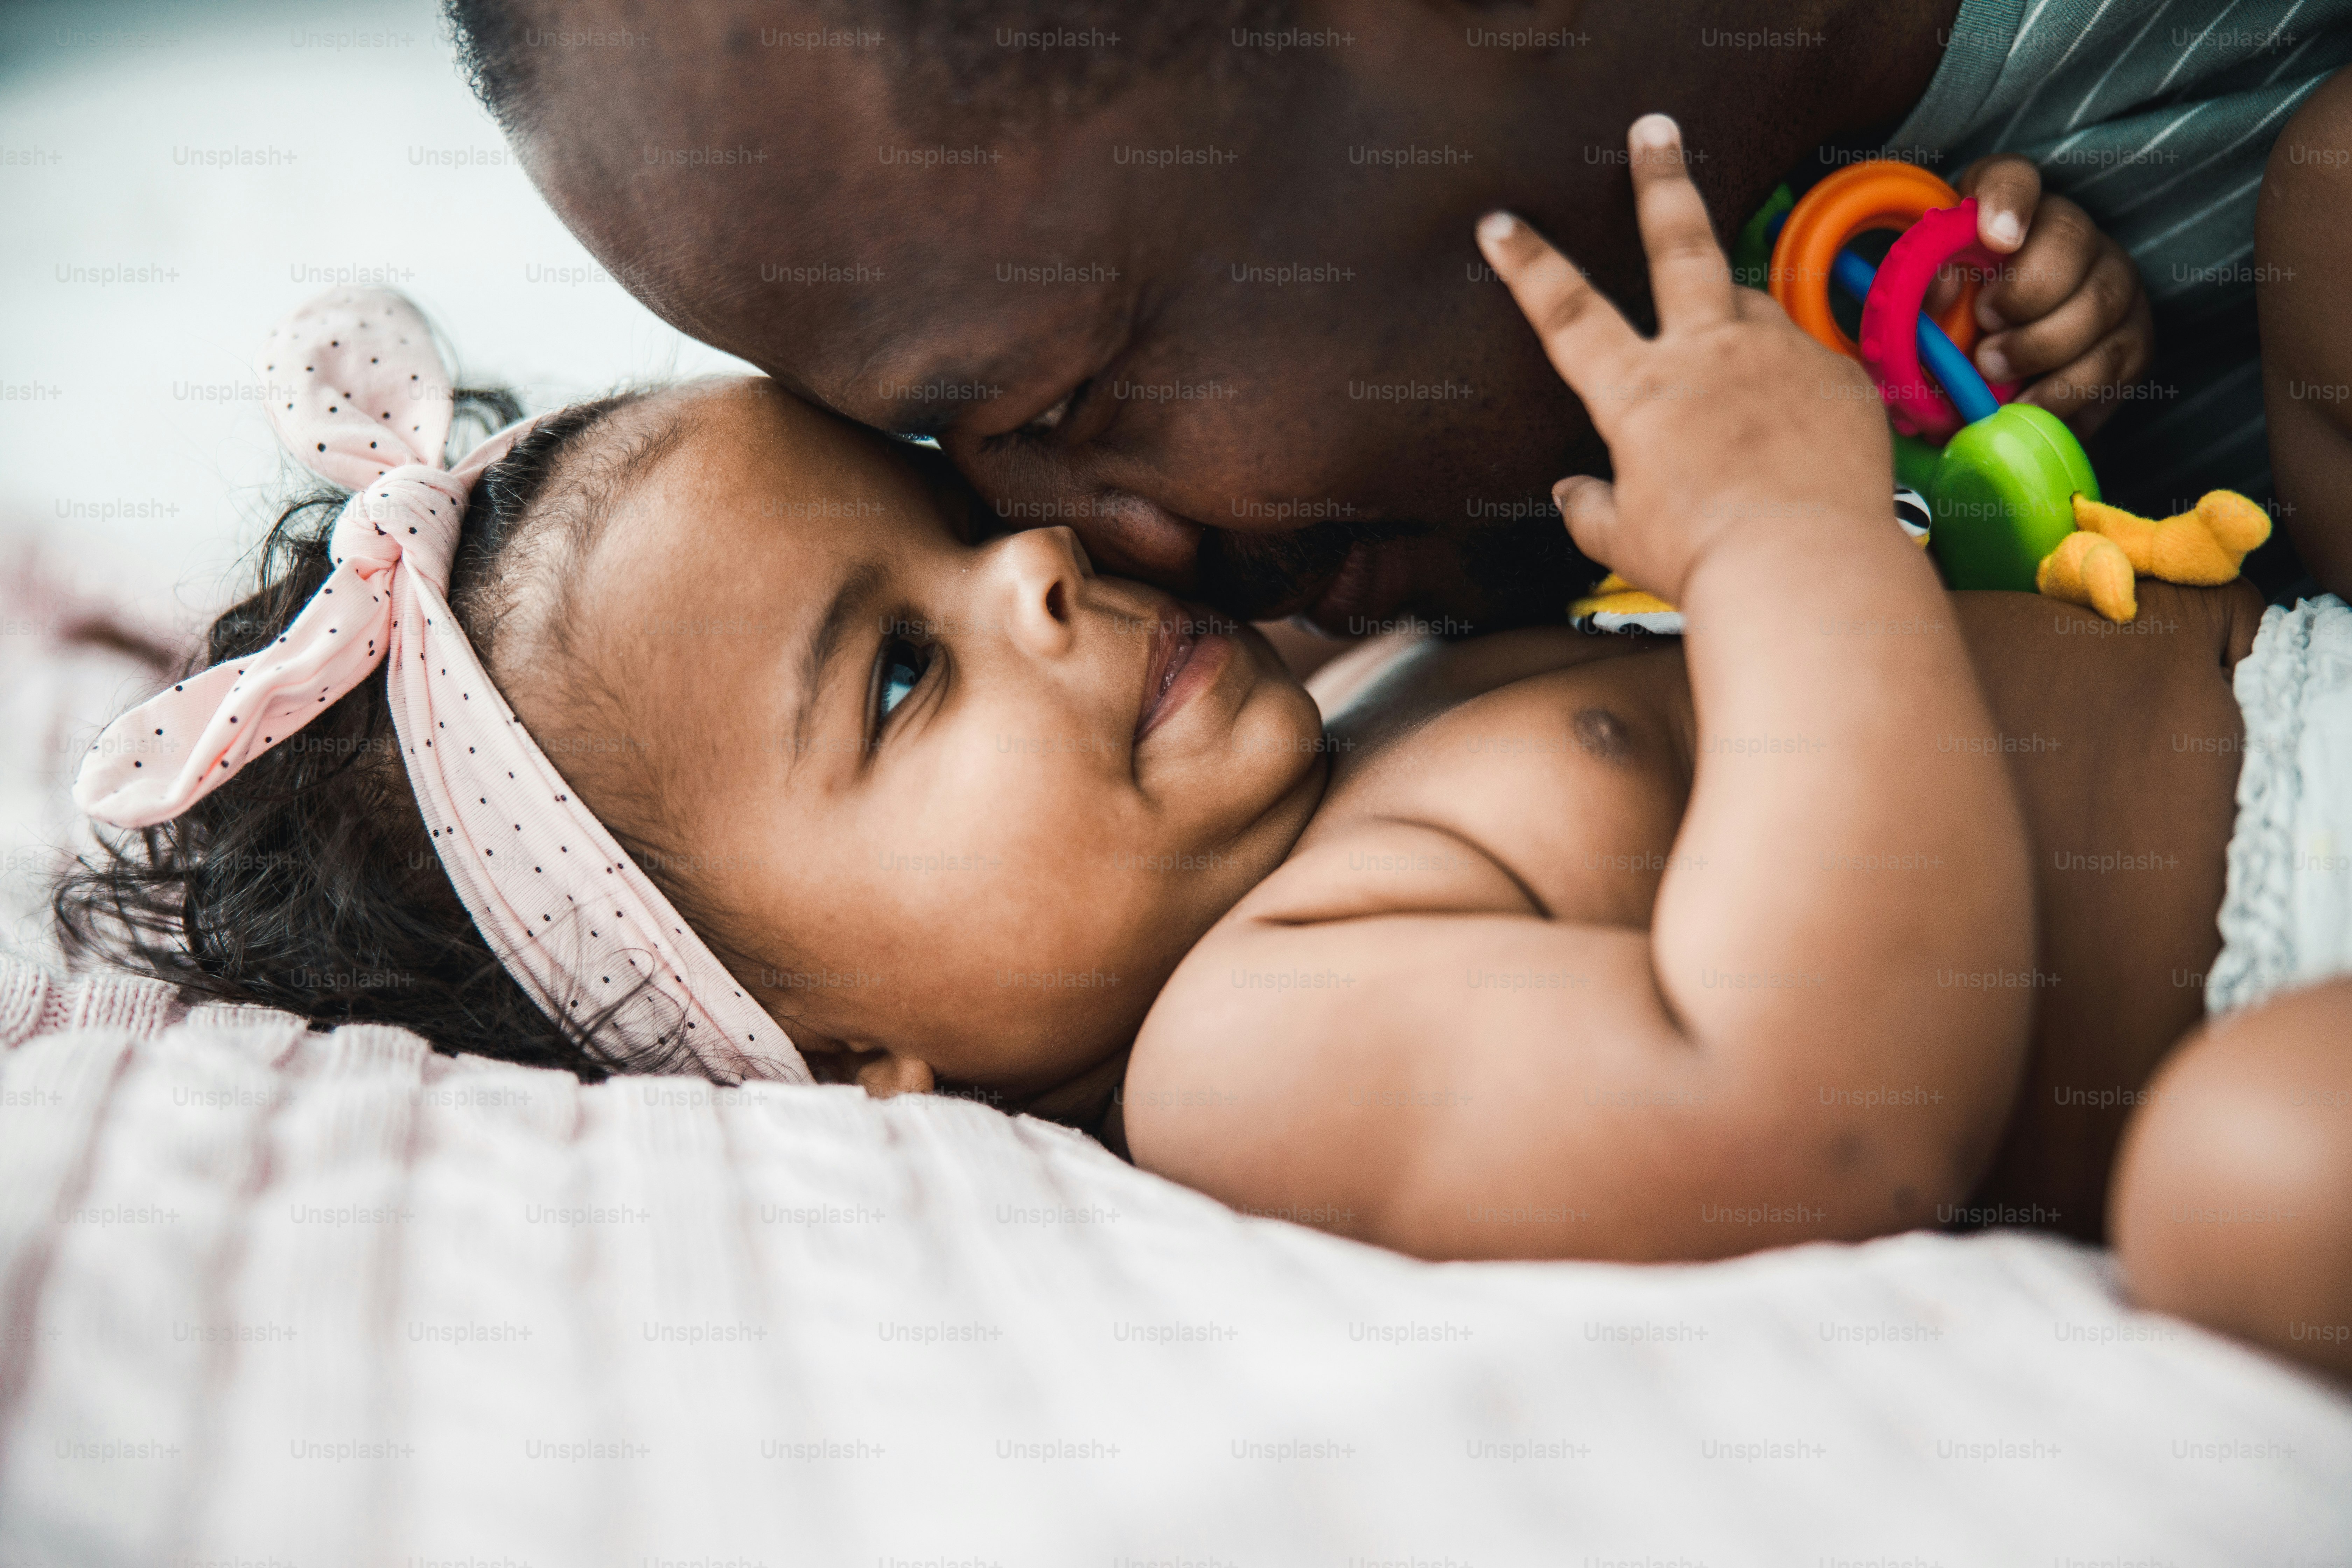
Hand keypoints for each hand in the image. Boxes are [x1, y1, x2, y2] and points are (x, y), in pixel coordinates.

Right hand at [1474, 114, 1897, 605]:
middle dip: (1658, 182)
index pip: (1567, 313)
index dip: (1528, 265)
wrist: (1807, 569)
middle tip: (1654, 133)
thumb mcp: (1624, 543)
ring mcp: (1778, 356)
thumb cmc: (1706, 560)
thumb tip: (1572, 492)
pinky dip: (1791, 381)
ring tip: (1736, 367)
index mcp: (1639, 393)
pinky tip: (1793, 424)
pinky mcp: (1838, 376)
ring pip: (1749, 306)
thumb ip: (1591, 509)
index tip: (1500, 224)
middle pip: (1676, 244)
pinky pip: (1807, 361)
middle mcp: (1707, 355)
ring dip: (1735, 320)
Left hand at [1926, 154, 2153, 434]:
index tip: (1996, 239)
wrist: (2013, 364)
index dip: (2006, 203)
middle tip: (1984, 340)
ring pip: (2098, 307)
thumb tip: (1941, 290)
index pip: (2011, 179)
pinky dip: (2065, 394)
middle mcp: (2076, 235)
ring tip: (1997, 375)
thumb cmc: (1964, 321)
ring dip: (2042, 350)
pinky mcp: (2133, 341)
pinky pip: (2112, 366)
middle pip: (2069, 243)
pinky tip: (2027, 406)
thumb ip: (1925, 283)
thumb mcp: (1932, 297)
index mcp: (2010, 212)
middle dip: (2024, 298)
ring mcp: (2114, 285)